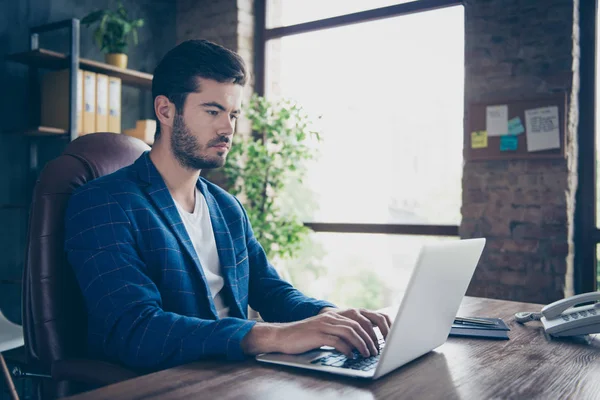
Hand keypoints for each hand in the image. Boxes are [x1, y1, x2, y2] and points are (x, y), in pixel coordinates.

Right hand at [241, 310, 386, 357]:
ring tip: (367, 354)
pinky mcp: (318, 335)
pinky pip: (337, 341)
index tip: (381, 340)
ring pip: (350, 332)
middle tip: (376, 351)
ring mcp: (324, 325)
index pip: (361, 318)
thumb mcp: (324, 331)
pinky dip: (347, 349)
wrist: (283, 336)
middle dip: (370, 339)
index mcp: (335, 315)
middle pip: (359, 325)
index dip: (373, 329)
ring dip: (362, 344)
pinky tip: (351, 356)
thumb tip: (358, 343)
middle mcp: (331, 317)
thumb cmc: (304, 337)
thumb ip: (340, 333)